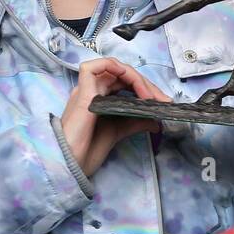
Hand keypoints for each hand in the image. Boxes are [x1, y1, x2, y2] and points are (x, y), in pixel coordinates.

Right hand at [60, 57, 170, 177]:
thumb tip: (156, 121)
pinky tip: (128, 77)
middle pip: (122, 75)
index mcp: (98, 98)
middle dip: (146, 84)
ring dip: (135, 77)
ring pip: (113, 69)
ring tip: (150, 95)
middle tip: (163, 100)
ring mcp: (85, 90)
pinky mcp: (81, 92)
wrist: (70, 166)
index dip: (145, 88)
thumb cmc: (87, 152)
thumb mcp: (117, 133)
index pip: (125, 83)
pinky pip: (92, 68)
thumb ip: (135, 123)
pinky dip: (112, 66)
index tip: (163, 102)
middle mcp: (91, 91)